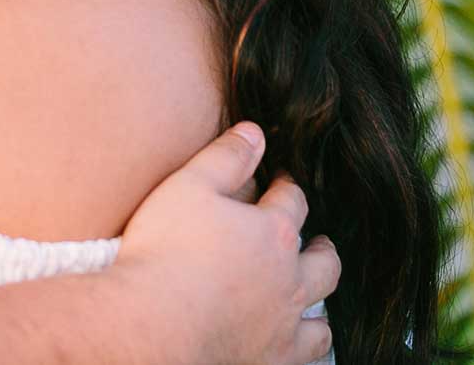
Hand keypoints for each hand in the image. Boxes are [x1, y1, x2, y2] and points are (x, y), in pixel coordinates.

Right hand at [115, 123, 338, 364]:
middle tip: (314, 241)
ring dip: (319, 302)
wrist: (149, 324)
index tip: (279, 185)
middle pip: (323, 260)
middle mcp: (288, 281)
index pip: (293, 202)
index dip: (286, 189)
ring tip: (310, 294)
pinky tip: (295, 344)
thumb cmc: (165, 252)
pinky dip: (307, 348)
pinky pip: (306, 358)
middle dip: (321, 247)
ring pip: (321, 318)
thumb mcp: (190, 186)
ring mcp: (281, 327)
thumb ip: (227, 157)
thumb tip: (255, 132)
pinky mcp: (269, 362)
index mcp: (274, 233)